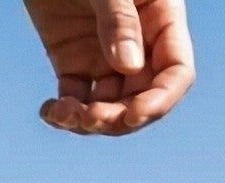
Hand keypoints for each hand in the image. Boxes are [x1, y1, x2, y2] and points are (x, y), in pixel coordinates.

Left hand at [24, 0, 194, 134]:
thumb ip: (119, 19)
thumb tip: (129, 67)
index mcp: (161, 17)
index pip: (176, 72)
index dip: (160, 101)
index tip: (133, 116)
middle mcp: (139, 43)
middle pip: (141, 99)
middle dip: (118, 119)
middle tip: (89, 119)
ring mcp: (105, 56)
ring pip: (108, 107)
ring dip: (89, 122)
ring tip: (64, 113)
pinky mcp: (72, 63)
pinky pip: (75, 101)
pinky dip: (62, 114)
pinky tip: (49, 110)